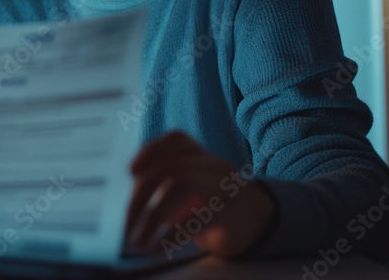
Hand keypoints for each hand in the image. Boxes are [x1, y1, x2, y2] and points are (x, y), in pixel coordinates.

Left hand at [124, 131, 276, 258]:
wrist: (261, 224)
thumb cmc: (215, 207)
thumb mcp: (191, 191)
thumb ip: (164, 186)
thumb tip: (132, 200)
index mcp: (204, 158)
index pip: (178, 140)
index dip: (152, 150)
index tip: (132, 171)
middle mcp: (216, 167)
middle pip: (171, 167)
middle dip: (141, 196)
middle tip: (127, 224)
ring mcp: (226, 189)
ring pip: (181, 184)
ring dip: (152, 214)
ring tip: (138, 239)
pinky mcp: (231, 216)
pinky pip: (196, 219)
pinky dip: (170, 235)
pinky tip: (156, 248)